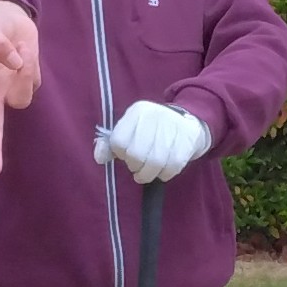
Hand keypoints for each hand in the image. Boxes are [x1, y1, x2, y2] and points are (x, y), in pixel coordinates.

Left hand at [96, 100, 211, 183]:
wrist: (187, 123)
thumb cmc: (152, 131)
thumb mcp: (130, 131)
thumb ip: (111, 145)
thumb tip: (99, 158)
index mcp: (137, 112)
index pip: (119, 141)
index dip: (120, 154)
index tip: (126, 155)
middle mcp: (154, 116)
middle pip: (137, 154)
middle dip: (135, 166)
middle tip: (137, 167)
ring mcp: (172, 128)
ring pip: (155, 162)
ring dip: (148, 174)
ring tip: (147, 174)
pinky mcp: (187, 141)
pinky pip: (172, 167)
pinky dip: (164, 175)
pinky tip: (162, 172)